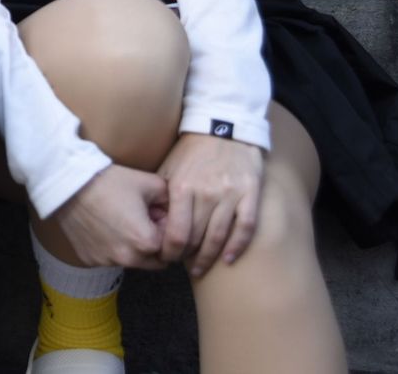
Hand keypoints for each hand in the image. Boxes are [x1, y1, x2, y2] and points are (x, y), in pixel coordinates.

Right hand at [50, 164, 168, 269]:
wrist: (67, 184)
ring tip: (121, 220)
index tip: (156, 214)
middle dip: (154, 243)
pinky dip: (112, 247)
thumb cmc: (109, 182)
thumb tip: (180, 209)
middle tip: (142, 219)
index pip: (173, 247)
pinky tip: (104, 226)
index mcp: (147, 242)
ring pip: (132, 261)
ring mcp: (107, 261)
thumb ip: (173, 199)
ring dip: (133, 247)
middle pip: (154, 260)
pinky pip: (110, 258)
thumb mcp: (150, 183)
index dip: (168, 229)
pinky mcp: (90, 260)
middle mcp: (128, 259)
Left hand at [157, 132, 263, 274]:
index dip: (170, 251)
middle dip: (188, 257)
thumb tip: (147, 220)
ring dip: (210, 257)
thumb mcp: (169, 167)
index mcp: (182, 187)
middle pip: (197, 238)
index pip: (175, 232)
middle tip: (183, 267)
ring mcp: (230, 194)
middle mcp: (206, 193)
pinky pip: (246, 227)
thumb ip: (160, 193)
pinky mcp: (250, 193)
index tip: (166, 258)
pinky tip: (229, 259)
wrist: (223, 128)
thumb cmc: (192, 151)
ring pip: (220, 237)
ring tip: (201, 269)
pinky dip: (238, 246)